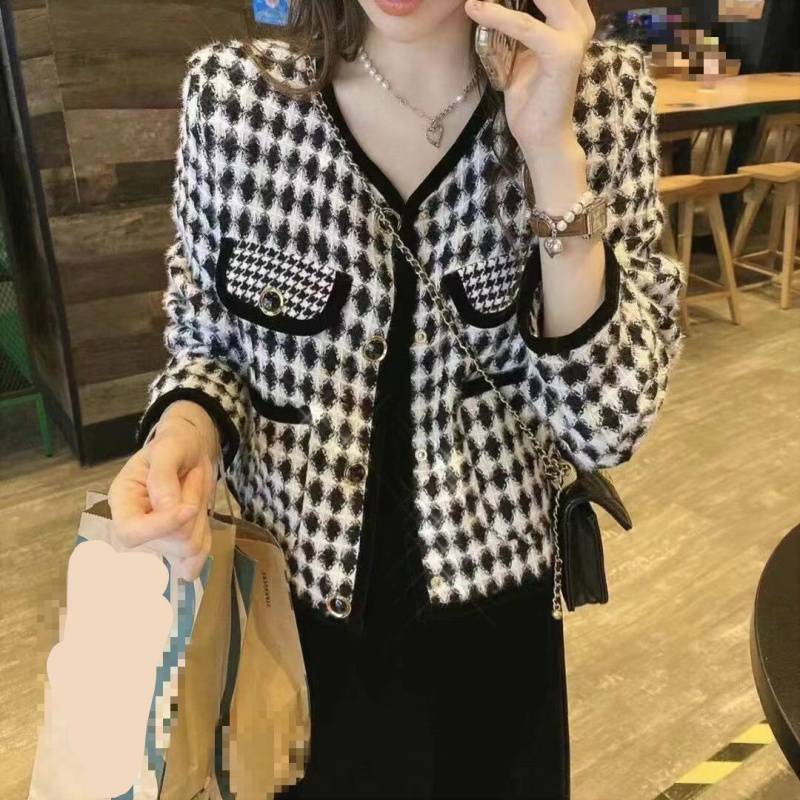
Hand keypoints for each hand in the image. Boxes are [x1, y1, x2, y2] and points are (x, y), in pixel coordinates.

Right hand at [108, 416, 216, 580]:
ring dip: (201, 517)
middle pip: (170, 541)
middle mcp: (137, 525)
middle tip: (192, 476)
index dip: (161, 526)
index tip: (188, 508)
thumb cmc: (175, 444)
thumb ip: (163, 478)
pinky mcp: (177, 545)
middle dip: (191, 508)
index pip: (131, 532)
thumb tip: (168, 510)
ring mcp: (157, 539)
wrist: (192, 450)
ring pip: (189, 548)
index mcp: (122, 500)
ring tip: (194, 489)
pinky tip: (199, 519)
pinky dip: (205, 542)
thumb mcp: (168, 449)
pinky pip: (195, 558)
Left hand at [464, 0, 594, 150]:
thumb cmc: (529, 96)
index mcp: (573, 14)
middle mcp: (579, 19)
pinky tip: (475, 9)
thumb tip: (486, 0)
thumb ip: (512, 22)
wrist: (541, 135)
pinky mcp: (562, 53)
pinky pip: (524, 26)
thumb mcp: (517, 49)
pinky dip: (497, 16)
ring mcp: (575, 35)